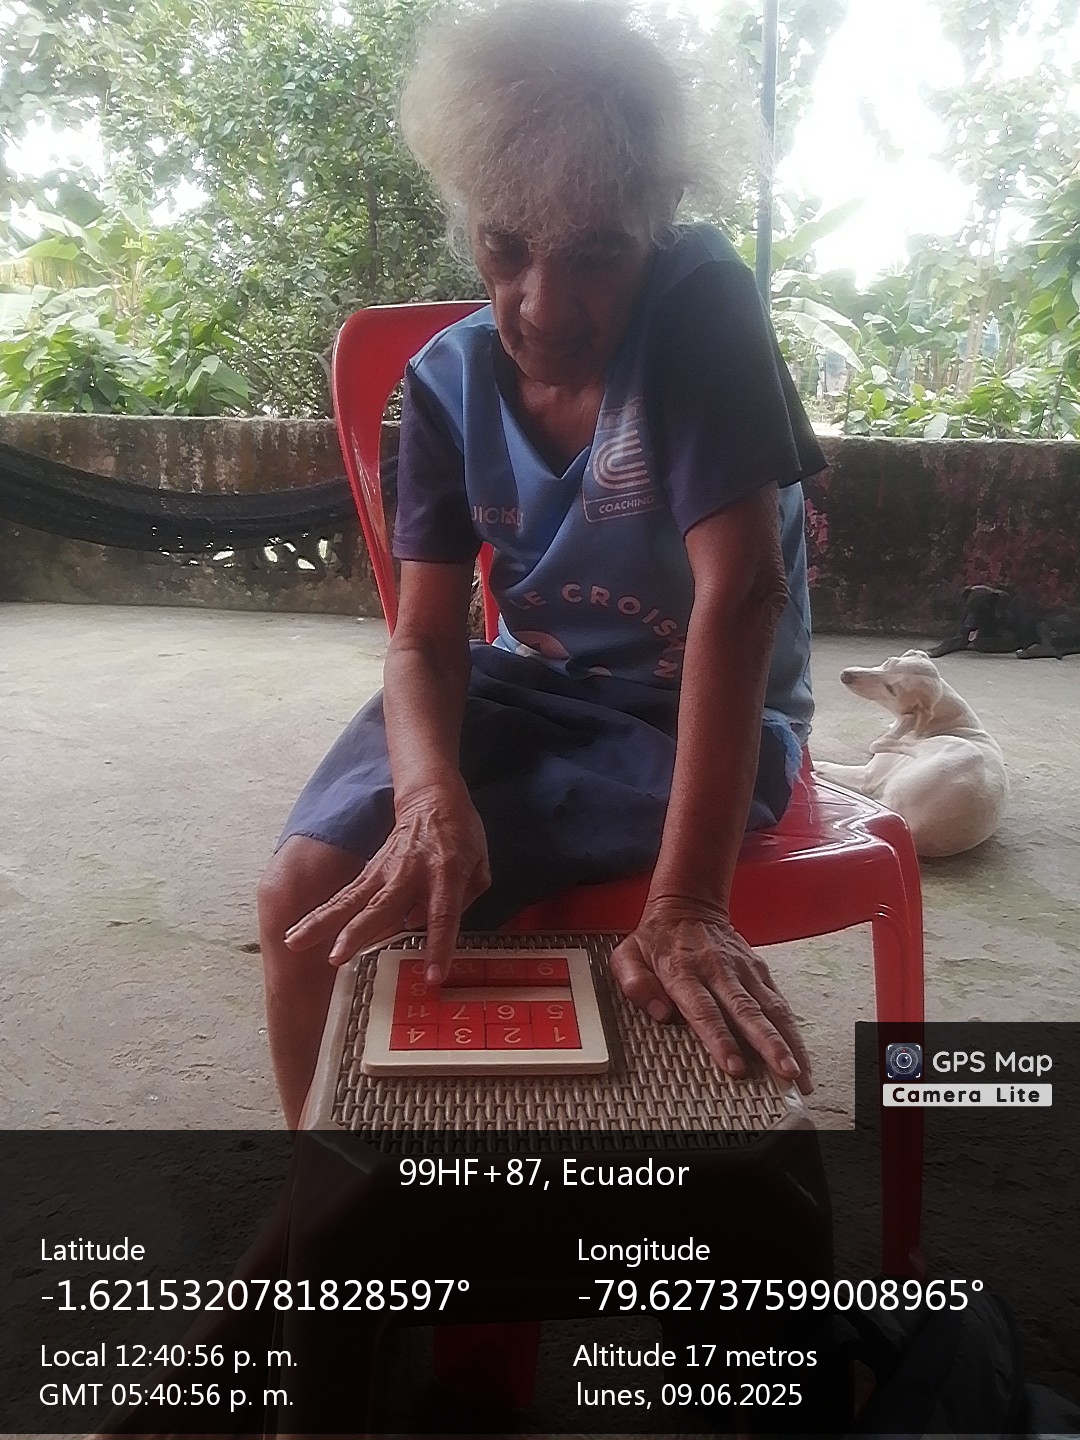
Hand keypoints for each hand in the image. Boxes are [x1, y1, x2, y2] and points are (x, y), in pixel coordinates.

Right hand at [283, 780, 489, 983]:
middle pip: (382, 905)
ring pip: (351, 900)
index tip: (432, 977)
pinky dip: (320, 915)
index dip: (438, 946)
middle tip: (337, 956)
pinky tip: (297, 932)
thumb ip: (462, 901)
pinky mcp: (369, 871)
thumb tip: (427, 928)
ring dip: (323, 922)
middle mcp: (410, 871)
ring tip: (296, 942)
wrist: (432, 798)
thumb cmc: (461, 835)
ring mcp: (385, 870)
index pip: (443, 914)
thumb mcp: (479, 867)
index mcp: (446, 871)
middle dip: (358, 932)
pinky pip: (345, 896)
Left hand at [609, 898, 811, 1093]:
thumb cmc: (655, 940)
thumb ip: (635, 984)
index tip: (736, 1067)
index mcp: (684, 972)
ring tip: (801, 1074)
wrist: (687, 906)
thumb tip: (660, 1014)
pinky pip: (779, 1001)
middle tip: (785, 1074)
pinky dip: (792, 1030)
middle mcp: (718, 971)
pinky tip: (800, 1056)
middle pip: (747, 1012)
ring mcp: (742, 970)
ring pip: (770, 1008)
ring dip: (788, 1041)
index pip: (704, 1010)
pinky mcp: (758, 970)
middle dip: (769, 1045)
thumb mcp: (627, 956)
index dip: (721, 1040)